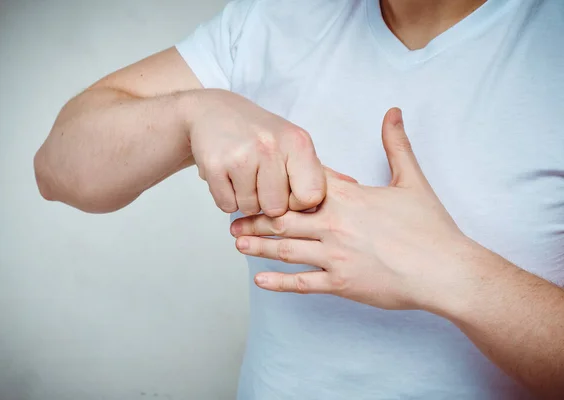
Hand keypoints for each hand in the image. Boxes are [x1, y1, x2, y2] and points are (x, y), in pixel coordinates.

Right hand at [185, 89, 324, 216]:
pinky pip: (227, 205)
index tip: (289, 191)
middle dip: (268, 202)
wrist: (214, 111)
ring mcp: (240, 156)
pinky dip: (227, 198)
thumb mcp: (291, 142)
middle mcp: (270, 147)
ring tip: (243, 175)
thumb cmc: (257, 132)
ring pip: (250, 209)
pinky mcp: (214, 166)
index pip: (311, 196)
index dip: (299, 202)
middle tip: (260, 180)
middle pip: (277, 208)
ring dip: (246, 200)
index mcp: (296, 142)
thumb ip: (306, 174)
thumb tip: (313, 210)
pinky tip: (228, 176)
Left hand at [230, 108, 468, 310]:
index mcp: (348, 198)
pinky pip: (303, 283)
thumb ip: (396, 144)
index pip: (303, 185)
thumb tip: (393, 112)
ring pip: (286, 249)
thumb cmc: (430, 228)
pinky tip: (260, 280)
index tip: (258, 182)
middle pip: (283, 218)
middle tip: (232, 218)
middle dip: (255, 218)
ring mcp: (335, 255)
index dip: (278, 184)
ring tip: (237, 242)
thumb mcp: (412, 180)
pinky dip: (280, 282)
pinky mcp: (341, 283)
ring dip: (258, 246)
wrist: (445, 270)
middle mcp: (334, 225)